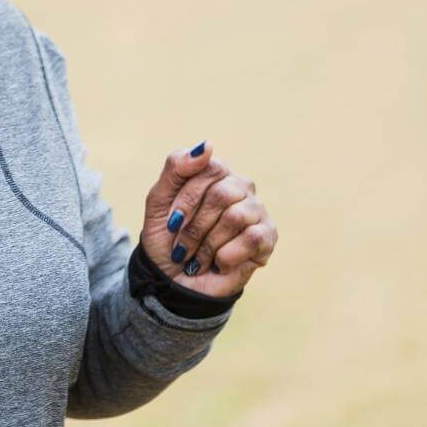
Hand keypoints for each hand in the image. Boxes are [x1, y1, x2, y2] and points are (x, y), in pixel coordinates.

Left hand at [140, 140, 277, 297]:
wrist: (172, 280)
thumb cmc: (167, 237)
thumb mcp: (159, 200)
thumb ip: (177, 167)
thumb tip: (208, 145)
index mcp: (215, 172)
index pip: (208, 167)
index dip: (186, 199)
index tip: (172, 222)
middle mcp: (239, 186)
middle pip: (221, 194)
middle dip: (195, 226)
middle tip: (183, 245)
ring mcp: (256, 210)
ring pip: (236, 216)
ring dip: (208, 244)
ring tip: (198, 256)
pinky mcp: (267, 237)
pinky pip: (252, 238)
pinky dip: (226, 256)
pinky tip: (219, 263)